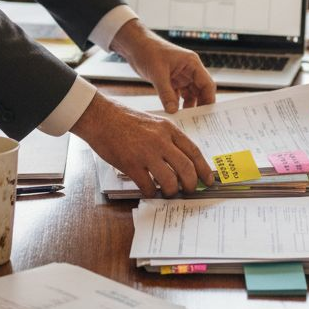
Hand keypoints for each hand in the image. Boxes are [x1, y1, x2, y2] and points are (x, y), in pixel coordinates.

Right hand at [71, 93, 214, 195]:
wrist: (100, 116)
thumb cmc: (125, 120)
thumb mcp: (153, 123)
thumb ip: (167, 139)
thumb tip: (181, 162)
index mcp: (169, 129)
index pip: (194, 152)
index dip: (204, 170)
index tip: (208, 181)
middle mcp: (161, 140)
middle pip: (187, 169)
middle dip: (191, 185)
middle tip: (189, 191)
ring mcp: (146, 153)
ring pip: (170, 181)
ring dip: (171, 192)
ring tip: (168, 192)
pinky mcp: (131, 164)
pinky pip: (148, 186)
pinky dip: (151, 192)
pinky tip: (149, 190)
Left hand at [109, 19, 216, 112]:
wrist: (134, 46)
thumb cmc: (148, 52)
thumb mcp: (157, 74)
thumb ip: (166, 93)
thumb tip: (173, 111)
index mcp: (192, 64)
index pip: (207, 84)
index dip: (208, 99)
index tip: (206, 115)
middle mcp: (189, 70)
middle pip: (201, 91)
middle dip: (199, 105)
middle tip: (197, 122)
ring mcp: (181, 76)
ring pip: (190, 95)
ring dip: (188, 106)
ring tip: (185, 120)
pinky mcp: (172, 81)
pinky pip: (179, 96)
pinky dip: (177, 104)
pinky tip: (174, 114)